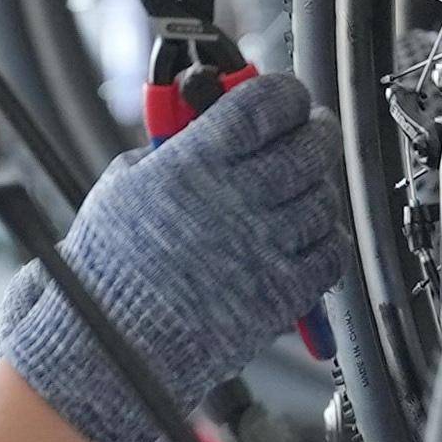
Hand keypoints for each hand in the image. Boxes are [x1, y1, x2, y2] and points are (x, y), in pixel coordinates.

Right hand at [0, 72, 341, 441]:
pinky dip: (328, 240)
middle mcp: (237, 199)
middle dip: (315, 130)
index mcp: (195, 162)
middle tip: (310, 131)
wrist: (112, 347)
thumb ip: (175, 148)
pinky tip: (308, 237)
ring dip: (318, 187)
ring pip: (325, 197)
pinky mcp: (281, 293)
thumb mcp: (124, 184)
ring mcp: (265, 247)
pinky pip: (332, 253)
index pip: (267, 102)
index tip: (287, 97)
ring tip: (300, 188)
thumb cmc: (109, 271)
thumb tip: (210, 124)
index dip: (286, 93)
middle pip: (310, 144)